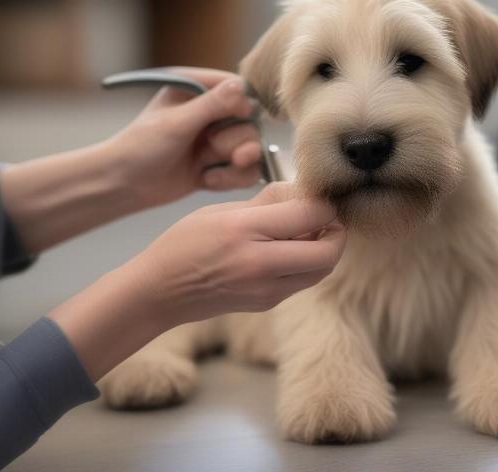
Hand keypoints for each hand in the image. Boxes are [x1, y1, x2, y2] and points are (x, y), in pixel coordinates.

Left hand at [105, 68, 262, 208]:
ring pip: (252, 147)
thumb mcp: (177, 123)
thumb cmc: (141, 147)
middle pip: (250, 121)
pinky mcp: (218, 164)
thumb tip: (243, 87)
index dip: (243, 105)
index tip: (237, 118)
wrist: (125, 186)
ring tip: (209, 171)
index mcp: (196, 89)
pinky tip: (207, 180)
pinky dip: (231, 178)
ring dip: (235, 162)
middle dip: (237, 141)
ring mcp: (216, 139)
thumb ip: (211, 105)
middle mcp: (210, 111)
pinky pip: (245, 170)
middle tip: (212, 148)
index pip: (237, 87)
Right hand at [131, 182, 346, 323]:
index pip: (310, 216)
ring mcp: (266, 290)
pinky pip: (302, 281)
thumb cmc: (183, 243)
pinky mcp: (267, 304)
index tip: (318, 199)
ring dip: (325, 250)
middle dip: (337, 232)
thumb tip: (299, 194)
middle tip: (326, 219)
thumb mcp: (220, 210)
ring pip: (321, 271)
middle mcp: (260, 264)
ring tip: (309, 234)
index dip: (324, 205)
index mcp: (245, 230)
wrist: (160, 292)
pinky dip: (307, 264)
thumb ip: (265, 203)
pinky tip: (290, 250)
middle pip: (328, 253)